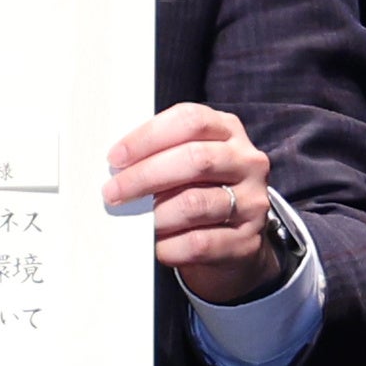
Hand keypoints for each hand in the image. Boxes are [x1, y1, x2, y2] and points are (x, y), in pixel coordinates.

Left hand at [100, 103, 278, 306]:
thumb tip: (117, 167)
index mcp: (229, 131)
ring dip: (155, 214)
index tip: (116, 157)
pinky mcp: (247, 240)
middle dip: (145, 175)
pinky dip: (169, 245)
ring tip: (134, 220)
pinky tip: (154, 244)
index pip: (190, 120)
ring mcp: (252, 202)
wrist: (234, 238)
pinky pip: (199, 242)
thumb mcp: (187, 161)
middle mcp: (247, 162)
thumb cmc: (199, 189)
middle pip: (195, 159)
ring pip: (195, 203)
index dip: (148, 136)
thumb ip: (161, 154)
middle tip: (113, 191)